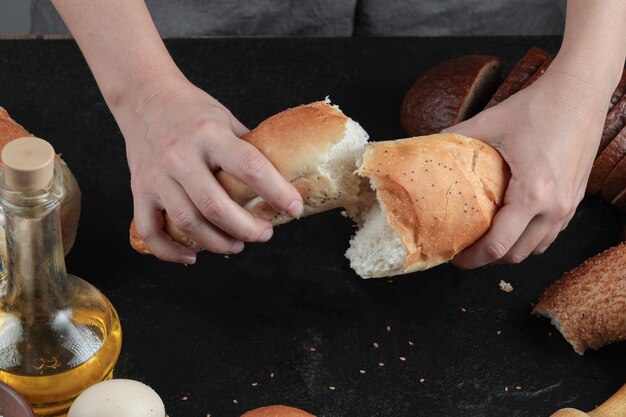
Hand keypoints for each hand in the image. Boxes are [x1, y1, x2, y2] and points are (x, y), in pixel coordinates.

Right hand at [114, 76, 302, 263]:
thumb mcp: (226, 119)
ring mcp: (157, 175)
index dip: (277, 192)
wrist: (144, 96)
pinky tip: (191, 256)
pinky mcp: (139, 189)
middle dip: (247, 228)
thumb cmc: (191, 110)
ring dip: (217, 242)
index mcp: (210, 134)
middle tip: (264, 233)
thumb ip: (247, 149)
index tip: (294, 208)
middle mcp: (181, 155)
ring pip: (187, 222)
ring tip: (237, 244)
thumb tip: (279, 179)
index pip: (250, 168)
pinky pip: (150, 230)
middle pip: (216, 206)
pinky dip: (169, 251)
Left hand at [444, 67, 608, 267]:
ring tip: (484, 240)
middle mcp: (555, 207)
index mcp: (532, 194)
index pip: (497, 246)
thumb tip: (429, 147)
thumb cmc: (537, 106)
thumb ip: (455, 137)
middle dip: (486, 259)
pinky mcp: (575, 200)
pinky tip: (511, 226)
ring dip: (508, 251)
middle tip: (464, 249)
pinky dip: (529, 239)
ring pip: (535, 249)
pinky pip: (550, 234)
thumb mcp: (488, 122)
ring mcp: (569, 206)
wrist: (580, 92)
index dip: (471, 258)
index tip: (454, 256)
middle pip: (515, 255)